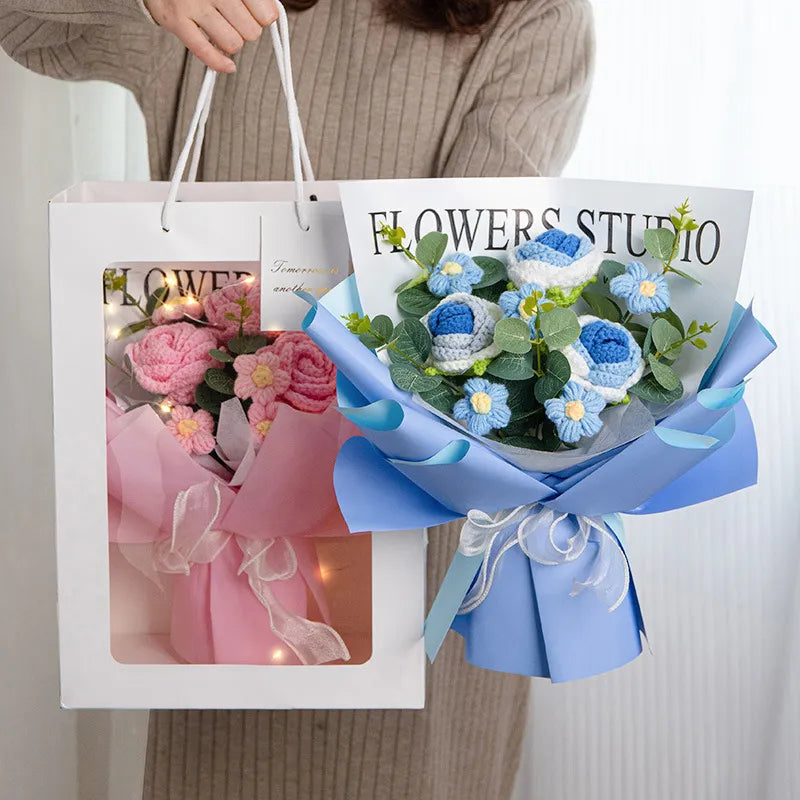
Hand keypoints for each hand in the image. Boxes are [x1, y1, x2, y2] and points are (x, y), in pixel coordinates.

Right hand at [145, 0, 277, 72]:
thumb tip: (271, 15)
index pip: (266, 14)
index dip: (263, 19)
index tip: (255, 15)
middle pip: (252, 32)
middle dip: (247, 31)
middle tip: (235, 21)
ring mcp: (193, 4)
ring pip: (233, 44)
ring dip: (232, 43)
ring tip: (223, 30)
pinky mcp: (176, 19)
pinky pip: (204, 51)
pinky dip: (219, 64)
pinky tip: (228, 65)